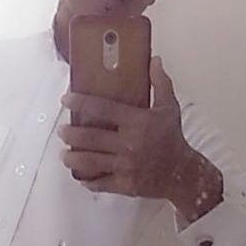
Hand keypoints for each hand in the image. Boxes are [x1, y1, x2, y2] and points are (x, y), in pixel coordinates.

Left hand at [57, 56, 188, 198]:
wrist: (183, 172)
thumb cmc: (173, 139)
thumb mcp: (169, 108)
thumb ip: (160, 83)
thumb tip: (155, 60)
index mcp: (137, 122)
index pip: (101, 108)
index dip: (79, 102)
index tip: (66, 99)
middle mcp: (129, 144)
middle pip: (89, 137)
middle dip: (70, 134)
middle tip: (63, 131)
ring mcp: (126, 166)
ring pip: (89, 161)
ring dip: (72, 158)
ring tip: (65, 154)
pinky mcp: (125, 184)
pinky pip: (100, 183)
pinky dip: (88, 181)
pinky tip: (81, 176)